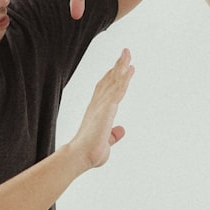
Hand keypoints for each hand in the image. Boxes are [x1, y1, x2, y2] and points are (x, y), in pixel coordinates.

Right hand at [72, 49, 134, 168]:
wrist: (80, 157)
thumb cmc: (89, 152)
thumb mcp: (106, 143)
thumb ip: (113, 136)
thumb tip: (120, 130)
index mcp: (97, 111)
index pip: (106, 89)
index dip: (113, 77)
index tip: (119, 67)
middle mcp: (98, 104)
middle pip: (110, 80)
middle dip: (118, 66)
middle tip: (125, 53)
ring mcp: (102, 105)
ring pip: (114, 81)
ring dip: (121, 67)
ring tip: (127, 54)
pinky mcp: (107, 108)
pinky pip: (118, 90)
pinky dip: (124, 78)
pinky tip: (129, 69)